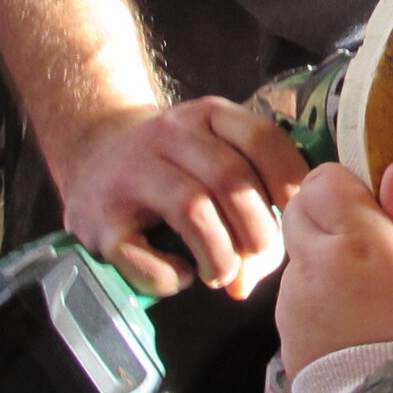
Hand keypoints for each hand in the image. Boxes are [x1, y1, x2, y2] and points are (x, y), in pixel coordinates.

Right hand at [62, 100, 310, 299]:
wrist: (91, 157)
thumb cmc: (173, 167)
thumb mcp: (213, 155)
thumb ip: (253, 199)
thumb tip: (263, 268)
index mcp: (207, 115)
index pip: (261, 138)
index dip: (289, 181)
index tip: (301, 216)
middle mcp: (168, 134)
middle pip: (231, 178)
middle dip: (258, 229)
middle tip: (261, 255)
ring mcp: (130, 173)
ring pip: (193, 210)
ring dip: (222, 255)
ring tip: (225, 274)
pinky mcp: (100, 221)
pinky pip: (146, 258)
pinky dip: (173, 277)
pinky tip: (182, 276)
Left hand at [278, 161, 392, 375]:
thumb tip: (392, 172)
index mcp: (363, 243)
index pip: (323, 179)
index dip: (346, 187)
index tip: (371, 209)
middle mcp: (318, 264)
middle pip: (299, 208)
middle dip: (327, 216)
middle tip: (366, 247)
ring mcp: (295, 299)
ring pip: (297, 252)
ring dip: (322, 259)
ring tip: (364, 296)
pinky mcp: (284, 329)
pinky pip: (294, 292)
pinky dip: (316, 296)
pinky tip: (350, 322)